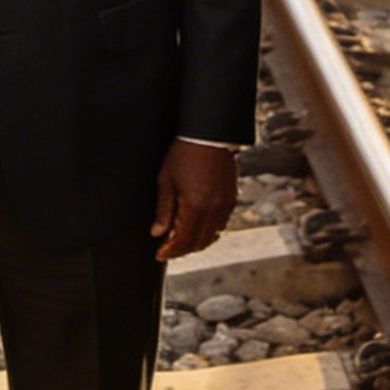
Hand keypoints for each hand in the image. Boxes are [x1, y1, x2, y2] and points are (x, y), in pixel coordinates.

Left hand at [151, 140, 237, 261]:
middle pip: (198, 242)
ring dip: (197, 242)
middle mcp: (213, 209)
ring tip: (182, 241)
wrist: (208, 135)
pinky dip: (209, 231)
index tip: (160, 254)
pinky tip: (199, 228)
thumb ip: (164, 210)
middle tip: (169, 250)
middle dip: (182, 250)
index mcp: (195, 205)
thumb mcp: (166, 180)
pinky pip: (221, 224)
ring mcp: (225, 204)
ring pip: (212, 235)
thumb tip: (157, 232)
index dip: (170, 250)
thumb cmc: (184, 153)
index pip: (183, 239)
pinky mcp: (232, 198)